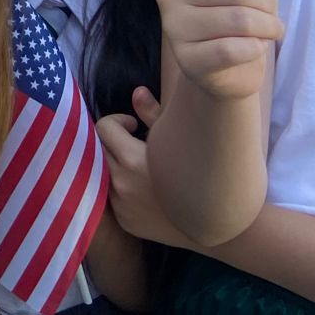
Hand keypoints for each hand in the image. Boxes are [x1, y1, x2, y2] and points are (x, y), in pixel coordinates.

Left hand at [99, 86, 190, 247]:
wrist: (217, 223)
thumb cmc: (200, 173)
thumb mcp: (178, 139)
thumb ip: (153, 114)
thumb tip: (137, 92)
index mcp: (133, 161)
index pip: (104, 128)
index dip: (117, 121)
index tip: (133, 125)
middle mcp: (122, 184)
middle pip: (98, 149)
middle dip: (112, 141)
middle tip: (133, 141)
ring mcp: (121, 206)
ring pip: (100, 172)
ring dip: (113, 163)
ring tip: (136, 163)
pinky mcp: (124, 221)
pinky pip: (110, 196)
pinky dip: (119, 187)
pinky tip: (141, 186)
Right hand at [157, 0, 284, 101]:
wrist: (224, 70)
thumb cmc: (233, 19)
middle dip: (266, 3)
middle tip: (274, 15)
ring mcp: (173, 27)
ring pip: (238, 20)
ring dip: (267, 27)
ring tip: (271, 31)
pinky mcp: (186, 59)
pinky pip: (232, 49)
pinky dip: (254, 48)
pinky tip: (255, 48)